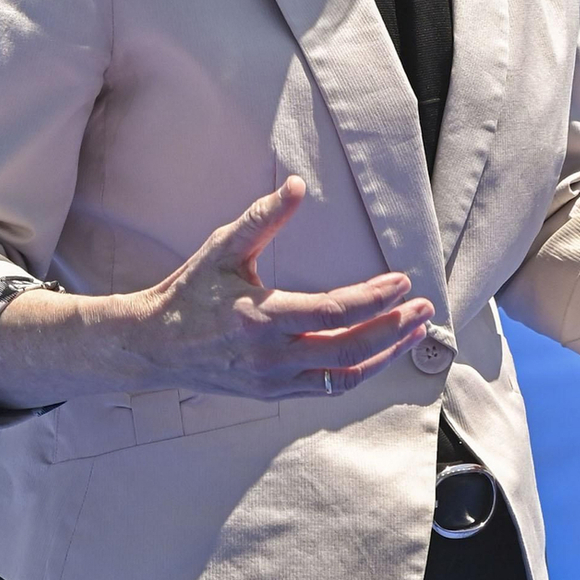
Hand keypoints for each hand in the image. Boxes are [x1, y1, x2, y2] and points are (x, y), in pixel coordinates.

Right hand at [129, 177, 435, 402]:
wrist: (154, 345)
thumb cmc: (189, 291)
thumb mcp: (222, 247)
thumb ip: (263, 217)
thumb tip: (297, 185)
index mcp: (260, 318)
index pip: (332, 311)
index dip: (373, 298)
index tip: (404, 282)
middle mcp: (270, 357)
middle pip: (347, 349)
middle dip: (393, 329)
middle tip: (425, 307)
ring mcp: (272, 382)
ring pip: (342, 377)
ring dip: (384, 356)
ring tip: (413, 332)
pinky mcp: (271, 394)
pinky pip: (325, 389)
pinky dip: (357, 373)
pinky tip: (376, 354)